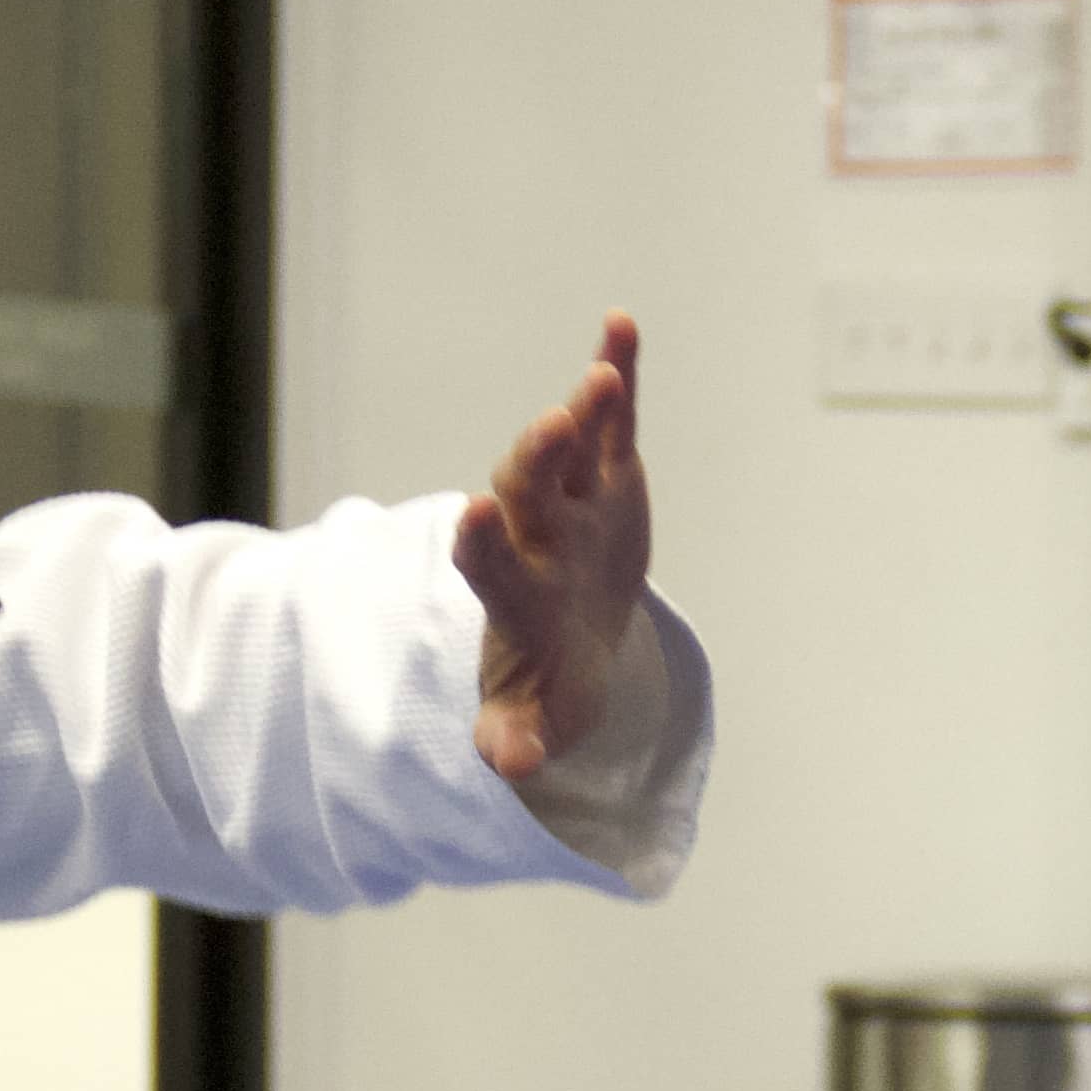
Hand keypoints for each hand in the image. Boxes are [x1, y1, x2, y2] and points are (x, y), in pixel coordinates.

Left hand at [456, 314, 651, 786]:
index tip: (470, 519)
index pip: (488, 566)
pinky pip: (612, 420)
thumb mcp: (534, 718)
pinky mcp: (608, 473)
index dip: (481, 544)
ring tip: (601, 378)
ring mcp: (570, 498)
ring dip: (583, 413)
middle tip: (548, 428)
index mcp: (513, 593)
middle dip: (535, 462)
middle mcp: (533, 534)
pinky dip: (616, 373)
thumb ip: (517, 735)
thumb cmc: (546, 679)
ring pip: (569, 449)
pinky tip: (620, 324)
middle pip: (526, 492)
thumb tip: (510, 765)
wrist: (570, 639)